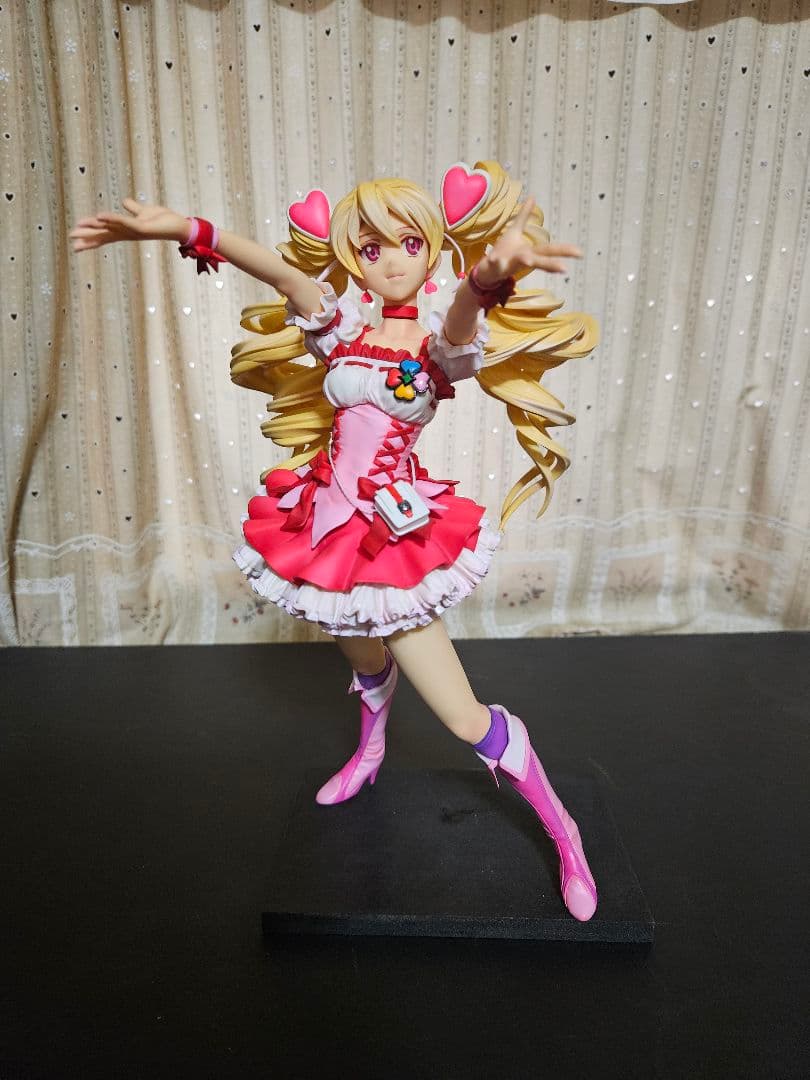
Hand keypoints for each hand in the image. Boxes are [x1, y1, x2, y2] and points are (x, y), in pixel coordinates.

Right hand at [69, 198, 188, 251]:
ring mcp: (134, 232)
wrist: (180, 226)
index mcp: (126, 230)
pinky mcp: (142, 228)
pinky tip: (99, 216)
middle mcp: (128, 233)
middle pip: (104, 235)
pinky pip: (124, 222)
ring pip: (110, 229)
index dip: (91, 235)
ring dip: (94, 228)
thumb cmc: (164, 220)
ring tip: (78, 228)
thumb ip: (134, 208)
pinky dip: (112, 219)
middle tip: (72, 241)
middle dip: (88, 238)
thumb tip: (124, 201)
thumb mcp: (145, 211)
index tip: (76, 239)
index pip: (106, 233)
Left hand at [475, 196, 582, 285]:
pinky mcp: (495, 266)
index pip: (550, 250)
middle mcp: (522, 259)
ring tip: (530, 260)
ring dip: (525, 260)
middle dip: (552, 263)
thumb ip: (524, 215)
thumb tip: (532, 196)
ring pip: (520, 262)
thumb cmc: (504, 252)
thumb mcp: (514, 231)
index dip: (565, 250)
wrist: (486, 270)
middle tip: (565, 268)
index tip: (580, 253)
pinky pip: (496, 264)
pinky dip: (495, 261)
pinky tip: (494, 258)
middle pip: (540, 259)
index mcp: (530, 250)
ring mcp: (509, 263)